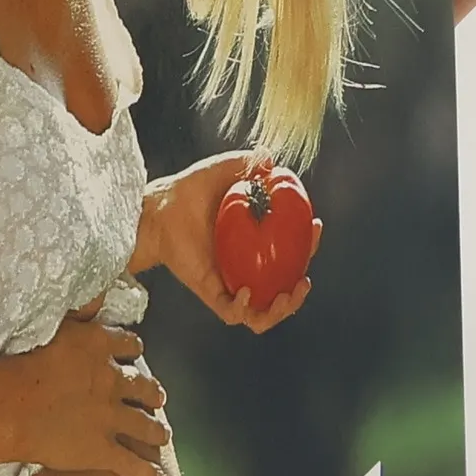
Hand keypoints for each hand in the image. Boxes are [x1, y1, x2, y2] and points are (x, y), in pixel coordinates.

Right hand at [2, 314, 171, 475]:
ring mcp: (111, 418)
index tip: (136, 352)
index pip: (128, 344)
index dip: (133, 349)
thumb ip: (81, 310)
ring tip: (163, 435)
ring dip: (155, 431)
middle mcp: (113, 381)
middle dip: (152, 393)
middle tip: (159, 397)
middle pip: (143, 386)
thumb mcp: (56, 324)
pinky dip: (145, 473)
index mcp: (100, 347)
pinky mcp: (103, 450)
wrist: (13, 405)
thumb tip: (101, 288)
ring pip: (144, 426)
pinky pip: (130, 464)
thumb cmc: (23, 361)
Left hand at [138, 152, 324, 334]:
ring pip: (262, 313)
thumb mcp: (224, 170)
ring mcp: (230, 283)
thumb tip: (273, 162)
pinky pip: (232, 313)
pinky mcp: (211, 292)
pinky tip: (247, 293)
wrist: (160, 208)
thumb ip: (249, 163)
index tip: (315, 227)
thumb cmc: (190, 190)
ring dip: (279, 311)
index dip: (309, 245)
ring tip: (283, 297)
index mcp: (257, 244)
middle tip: (303, 280)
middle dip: (299, 292)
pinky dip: (244, 309)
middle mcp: (247, 268)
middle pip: (282, 290)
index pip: (292, 253)